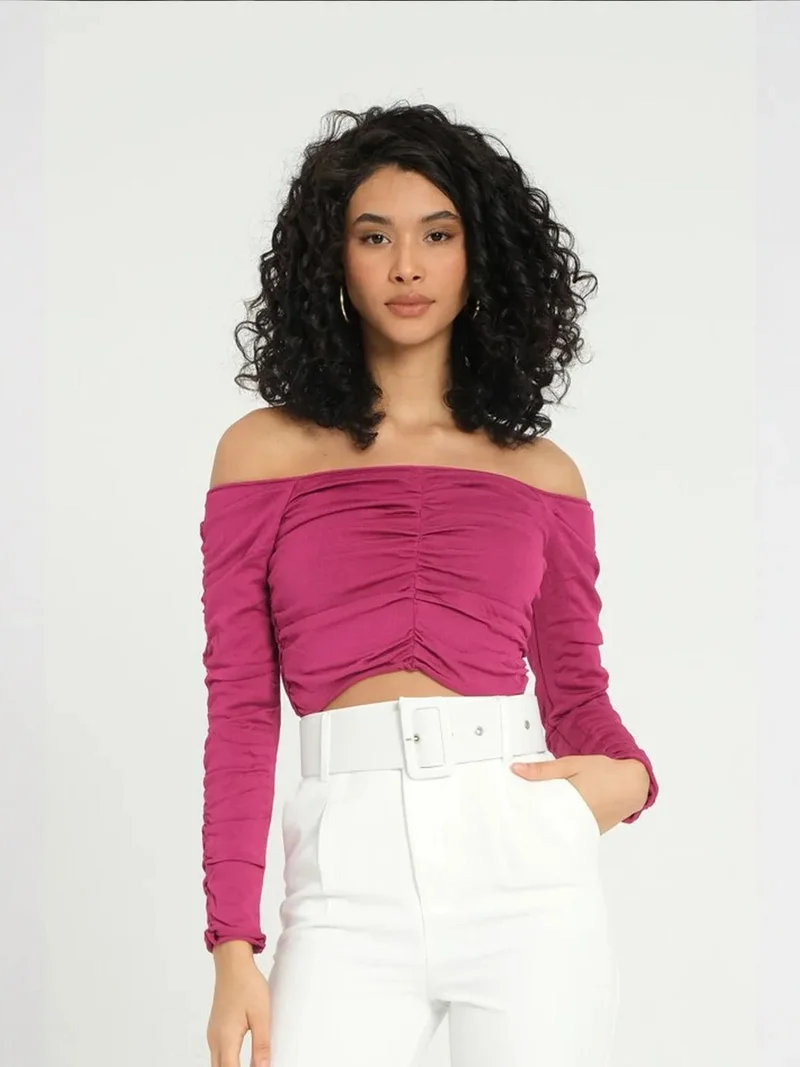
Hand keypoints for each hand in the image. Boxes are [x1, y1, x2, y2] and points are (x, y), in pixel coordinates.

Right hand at [207, 946, 271, 1066]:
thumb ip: (261, 1045)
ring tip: (249, 1065)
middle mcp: (215, 1040)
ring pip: (217, 1064)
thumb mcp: (261, 1015)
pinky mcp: (216, 1029)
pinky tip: (240, 1061)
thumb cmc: (248, 985)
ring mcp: (213, 1035)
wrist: (233, 965)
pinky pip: (218, 1054)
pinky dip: (227, 1062)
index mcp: (226, 1038)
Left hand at [510, 754, 649, 833]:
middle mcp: (576, 822)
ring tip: (528, 816)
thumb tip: (516, 770)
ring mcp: (584, 830)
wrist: (633, 784)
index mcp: (570, 804)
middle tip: (514, 815)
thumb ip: (544, 770)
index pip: (538, 815)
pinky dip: (561, 825)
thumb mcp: (571, 765)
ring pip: (557, 829)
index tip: (508, 813)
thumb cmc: (604, 773)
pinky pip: (570, 831)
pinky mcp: (590, 833)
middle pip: (546, 825)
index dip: (522, 814)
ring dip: (546, 823)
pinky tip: (551, 817)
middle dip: (531, 820)